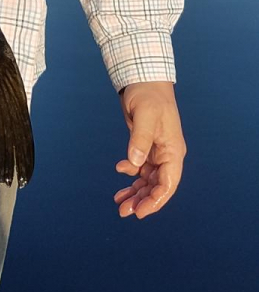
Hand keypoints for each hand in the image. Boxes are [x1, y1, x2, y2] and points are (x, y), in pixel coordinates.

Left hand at [114, 81, 185, 218]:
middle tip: (123, 212)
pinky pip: (139, 169)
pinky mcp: (145, 146)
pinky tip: (119, 173)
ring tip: (119, 203)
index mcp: (173, 150)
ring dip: (135, 192)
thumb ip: (140, 139)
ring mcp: (156, 152)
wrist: (143, 80)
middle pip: (157, 186)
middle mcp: (167, 155)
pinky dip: (130, 175)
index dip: (156, 200)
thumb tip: (135, 163)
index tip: (140, 212)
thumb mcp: (145, 115)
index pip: (168, 183)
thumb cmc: (148, 95)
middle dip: (142, 201)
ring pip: (147, 180)